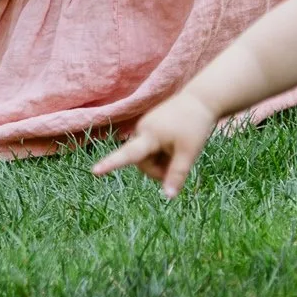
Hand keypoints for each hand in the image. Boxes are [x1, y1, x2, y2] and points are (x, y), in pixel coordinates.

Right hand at [91, 91, 218, 197]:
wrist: (200, 99)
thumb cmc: (195, 125)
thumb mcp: (189, 153)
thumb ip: (177, 175)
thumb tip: (168, 197)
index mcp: (149, 135)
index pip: (129, 154)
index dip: (111, 164)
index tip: (95, 171)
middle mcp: (142, 129)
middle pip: (143, 163)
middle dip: (159, 169)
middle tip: (179, 162)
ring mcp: (145, 127)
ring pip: (147, 157)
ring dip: (161, 161)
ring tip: (179, 150)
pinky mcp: (149, 126)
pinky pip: (151, 148)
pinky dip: (162, 153)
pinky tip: (175, 144)